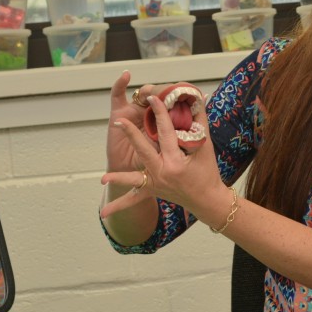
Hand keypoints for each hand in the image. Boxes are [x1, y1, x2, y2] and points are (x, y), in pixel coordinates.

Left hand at [100, 85, 222, 220]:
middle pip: (144, 151)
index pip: (165, 132)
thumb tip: (198, 98)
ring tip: (103, 179)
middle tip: (119, 120)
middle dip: (131, 135)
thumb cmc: (208, 173)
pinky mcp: (152, 191)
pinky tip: (104, 213)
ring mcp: (156, 184)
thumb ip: (200, 121)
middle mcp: (163, 173)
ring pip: (134, 179)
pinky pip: (134, 199)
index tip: (154, 98)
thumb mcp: (206, 146)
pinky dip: (120, 205)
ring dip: (118, 178)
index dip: (160, 113)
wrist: (208, 200)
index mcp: (176, 161)